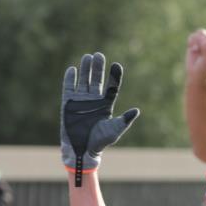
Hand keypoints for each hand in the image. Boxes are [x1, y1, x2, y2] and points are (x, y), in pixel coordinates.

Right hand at [60, 52, 139, 184]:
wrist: (81, 149)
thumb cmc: (99, 142)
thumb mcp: (114, 130)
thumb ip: (124, 120)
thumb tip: (137, 110)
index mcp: (106, 105)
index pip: (111, 87)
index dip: (114, 76)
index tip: (116, 65)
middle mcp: (93, 101)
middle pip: (96, 80)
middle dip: (98, 68)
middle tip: (99, 55)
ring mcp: (80, 101)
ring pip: (84, 81)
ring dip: (85, 69)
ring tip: (88, 57)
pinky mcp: (68, 103)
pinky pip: (69, 88)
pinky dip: (70, 79)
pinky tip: (72, 69)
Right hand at [185, 4, 205, 83]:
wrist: (196, 75)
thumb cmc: (205, 69)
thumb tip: (202, 36)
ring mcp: (204, 41)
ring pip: (200, 33)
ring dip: (197, 40)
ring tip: (197, 50)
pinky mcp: (195, 42)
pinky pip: (192, 36)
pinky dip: (191, 42)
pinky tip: (192, 50)